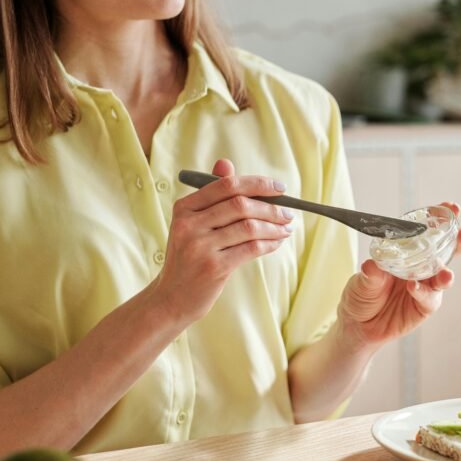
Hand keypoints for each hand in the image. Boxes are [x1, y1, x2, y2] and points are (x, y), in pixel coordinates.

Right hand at [148, 159, 292, 326]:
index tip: (279, 189)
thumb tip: (226, 163)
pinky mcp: (213, 267)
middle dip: (271, 207)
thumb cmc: (188, 257)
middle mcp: (189, 224)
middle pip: (240, 204)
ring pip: (249, 227)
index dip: (257, 184)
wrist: (171, 297)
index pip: (226, 185)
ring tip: (286, 228)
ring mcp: (200, 246)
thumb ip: (211, 195)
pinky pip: (251, 249)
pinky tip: (277, 243)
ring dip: (274, 226)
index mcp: (184, 208)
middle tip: (288, 212)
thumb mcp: (192, 224)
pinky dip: (269, 244)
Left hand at [336, 202, 460, 348]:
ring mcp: (425, 287)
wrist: (357, 325)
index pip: (429, 230)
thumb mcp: (361, 280)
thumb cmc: (361, 294)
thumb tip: (371, 265)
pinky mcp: (424, 307)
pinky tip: (413, 288)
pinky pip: (429, 298)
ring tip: (446, 274)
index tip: (451, 207)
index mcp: (409, 251)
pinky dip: (423, 292)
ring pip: (443, 276)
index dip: (442, 218)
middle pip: (447, 251)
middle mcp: (422, 266)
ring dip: (446, 274)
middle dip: (459, 242)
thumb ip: (370, 274)